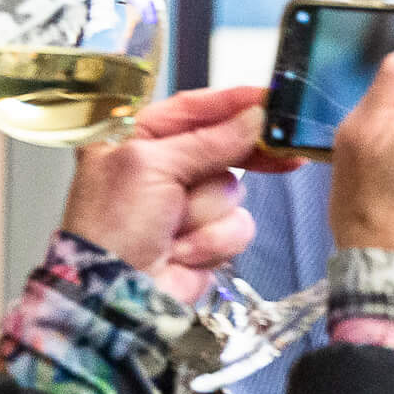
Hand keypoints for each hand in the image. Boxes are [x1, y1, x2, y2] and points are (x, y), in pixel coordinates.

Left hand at [57, 84, 301, 303]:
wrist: (115, 295)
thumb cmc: (111, 227)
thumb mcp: (151, 165)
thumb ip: (207, 140)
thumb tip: (253, 118)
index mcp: (136, 138)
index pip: (193, 108)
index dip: (233, 102)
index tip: (271, 98)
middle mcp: (163, 167)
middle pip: (224, 146)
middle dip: (241, 157)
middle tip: (282, 151)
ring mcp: (186, 204)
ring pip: (233, 190)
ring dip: (207, 212)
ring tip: (174, 229)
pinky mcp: (206, 237)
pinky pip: (237, 226)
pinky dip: (213, 241)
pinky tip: (183, 253)